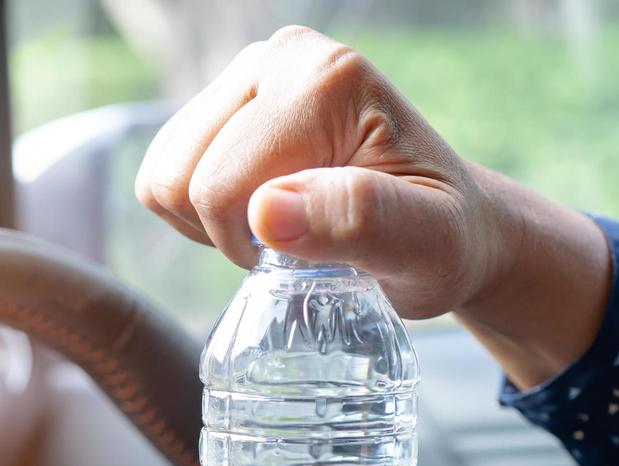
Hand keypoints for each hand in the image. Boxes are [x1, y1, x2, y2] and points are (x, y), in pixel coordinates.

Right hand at [135, 25, 611, 388]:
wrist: (454, 226)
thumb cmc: (443, 241)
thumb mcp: (423, 247)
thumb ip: (355, 221)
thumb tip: (267, 211)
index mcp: (325, 79)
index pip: (221, 185)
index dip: (250, 246)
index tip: (315, 254)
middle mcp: (279, 57)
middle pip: (181, 177)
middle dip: (228, 232)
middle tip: (300, 245)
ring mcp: (250, 73)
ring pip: (164, 175)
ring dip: (210, 224)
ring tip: (282, 231)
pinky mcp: (230, 98)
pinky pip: (166, 170)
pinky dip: (200, 212)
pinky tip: (260, 216)